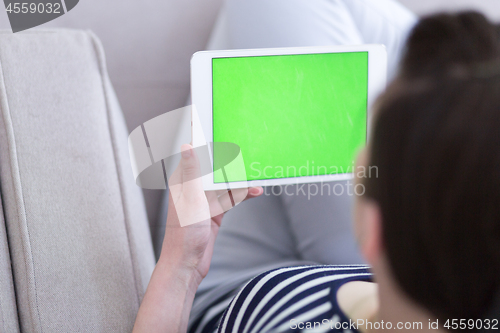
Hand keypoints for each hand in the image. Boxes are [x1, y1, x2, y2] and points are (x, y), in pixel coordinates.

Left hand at [160, 144, 262, 284]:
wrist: (187, 264)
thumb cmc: (183, 234)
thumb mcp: (191, 199)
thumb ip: (191, 172)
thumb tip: (187, 145)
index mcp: (183, 181)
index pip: (194, 154)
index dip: (204, 139)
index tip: (214, 122)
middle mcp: (193, 188)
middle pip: (214, 167)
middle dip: (229, 159)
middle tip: (246, 150)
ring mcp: (204, 200)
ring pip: (225, 182)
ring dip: (240, 180)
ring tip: (256, 177)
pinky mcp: (214, 211)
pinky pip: (230, 197)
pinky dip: (242, 194)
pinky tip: (254, 192)